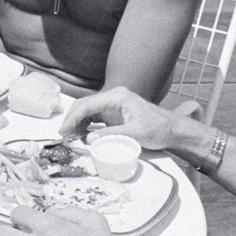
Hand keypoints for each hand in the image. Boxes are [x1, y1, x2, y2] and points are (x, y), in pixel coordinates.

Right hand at [60, 86, 196, 151]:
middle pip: (84, 105)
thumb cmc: (158, 130)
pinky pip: (94, 116)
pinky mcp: (114, 112)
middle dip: (71, 120)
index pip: (87, 105)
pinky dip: (85, 125)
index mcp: (117, 97)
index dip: (73, 118)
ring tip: (69, 137)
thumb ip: (111, 135)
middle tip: (62, 135)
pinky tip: (80, 135)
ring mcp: (113, 103)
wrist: (172, 130)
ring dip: (77, 123)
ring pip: (87, 111)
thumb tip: (89, 138)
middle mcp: (113, 96)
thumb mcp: (135, 134)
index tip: (63, 132)